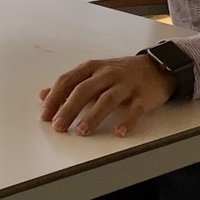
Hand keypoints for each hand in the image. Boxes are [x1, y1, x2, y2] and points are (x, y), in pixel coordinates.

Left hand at [39, 55, 172, 137]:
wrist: (157, 67)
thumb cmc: (120, 73)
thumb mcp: (93, 74)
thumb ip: (69, 85)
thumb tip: (43, 95)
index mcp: (92, 68)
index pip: (68, 80)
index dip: (55, 98)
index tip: (45, 115)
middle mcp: (108, 74)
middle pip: (84, 90)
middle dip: (69, 108)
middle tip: (58, 126)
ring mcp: (126, 84)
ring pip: (107, 99)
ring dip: (93, 116)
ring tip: (81, 131)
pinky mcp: (143, 96)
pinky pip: (135, 109)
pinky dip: (127, 121)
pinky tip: (119, 132)